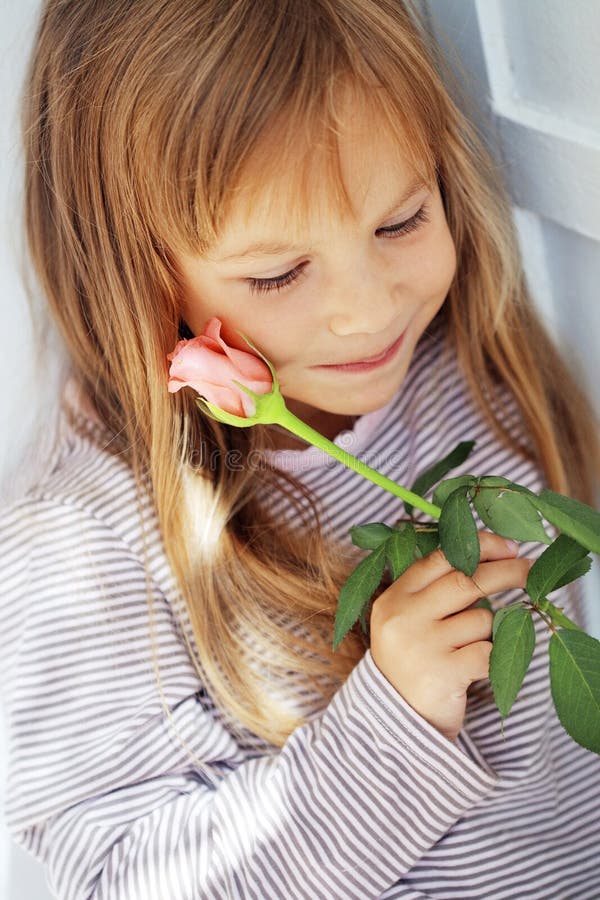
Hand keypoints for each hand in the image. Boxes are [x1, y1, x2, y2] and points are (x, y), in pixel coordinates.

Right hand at [369, 531, 531, 742]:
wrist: (396, 720)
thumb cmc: (412, 661)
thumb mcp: (407, 619)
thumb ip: (434, 589)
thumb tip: (491, 557)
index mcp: (395, 598)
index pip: (440, 559)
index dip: (479, 547)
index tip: (509, 546)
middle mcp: (404, 617)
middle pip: (467, 580)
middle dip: (506, 572)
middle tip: (530, 569)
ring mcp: (423, 645)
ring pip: (482, 619)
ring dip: (488, 631)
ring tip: (468, 647)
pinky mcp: (443, 673)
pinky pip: (488, 651)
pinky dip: (491, 657)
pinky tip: (474, 666)